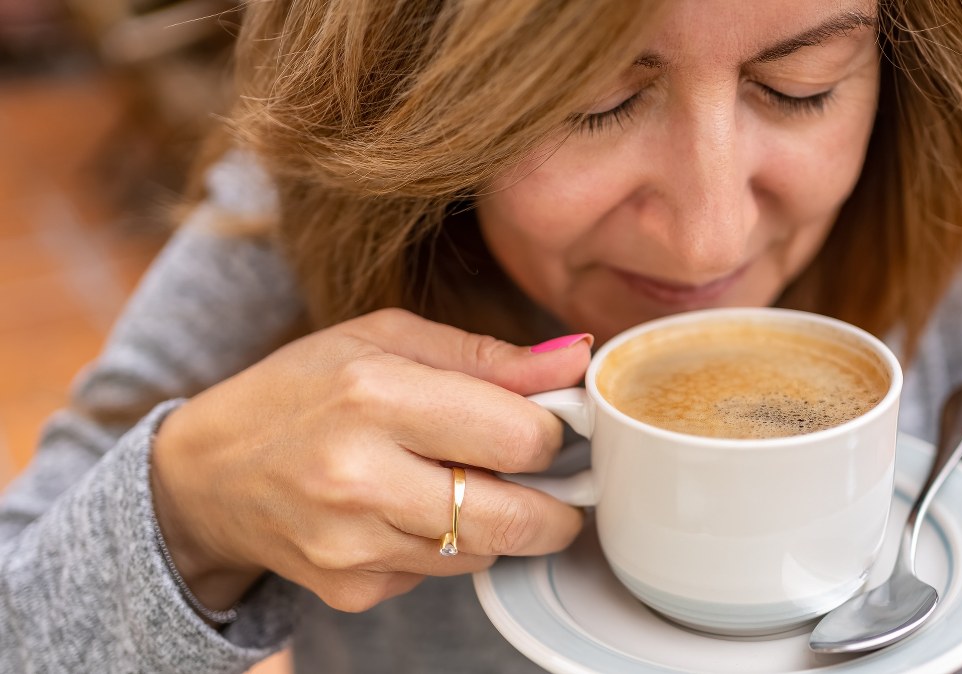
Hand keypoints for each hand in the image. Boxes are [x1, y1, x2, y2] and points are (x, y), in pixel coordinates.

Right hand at [151, 308, 592, 612]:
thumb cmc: (301, 391)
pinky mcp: (350, 589)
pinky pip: (439, 575)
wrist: (207, 473)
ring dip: (493, 522)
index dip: (550, 432)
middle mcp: (360, 477)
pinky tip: (404, 513)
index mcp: (374, 395)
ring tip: (453, 482)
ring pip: (484, 552)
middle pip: (514, 517)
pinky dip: (442, 547)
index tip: (545, 426)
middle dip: (553, 505)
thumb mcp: (385, 341)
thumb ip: (487, 355)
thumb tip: (575, 359)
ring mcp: (352, 544)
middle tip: (547, 482)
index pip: (520, 437)